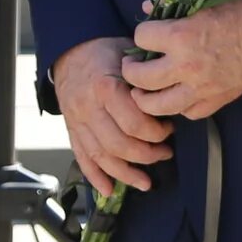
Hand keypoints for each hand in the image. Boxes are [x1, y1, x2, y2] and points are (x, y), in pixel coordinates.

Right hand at [54, 37, 173, 194]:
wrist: (70, 51)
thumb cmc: (106, 52)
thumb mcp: (128, 54)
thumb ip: (145, 79)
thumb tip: (171, 99)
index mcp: (105, 87)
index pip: (133, 122)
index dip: (155, 132)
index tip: (169, 129)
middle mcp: (88, 107)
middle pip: (119, 144)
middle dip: (146, 155)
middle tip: (165, 153)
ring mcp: (77, 121)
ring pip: (101, 156)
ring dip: (125, 174)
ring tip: (146, 182)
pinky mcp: (71, 130)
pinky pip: (82, 158)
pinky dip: (95, 177)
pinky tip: (109, 190)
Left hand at [124, 0, 241, 121]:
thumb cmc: (240, 11)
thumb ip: (174, 3)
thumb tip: (146, 6)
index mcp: (180, 35)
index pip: (140, 37)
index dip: (141, 33)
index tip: (147, 34)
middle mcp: (184, 65)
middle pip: (139, 78)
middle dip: (130, 71)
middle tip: (133, 66)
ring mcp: (199, 87)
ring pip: (157, 105)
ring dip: (145, 98)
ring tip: (144, 91)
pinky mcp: (215, 100)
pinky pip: (188, 113)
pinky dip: (179, 107)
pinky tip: (178, 97)